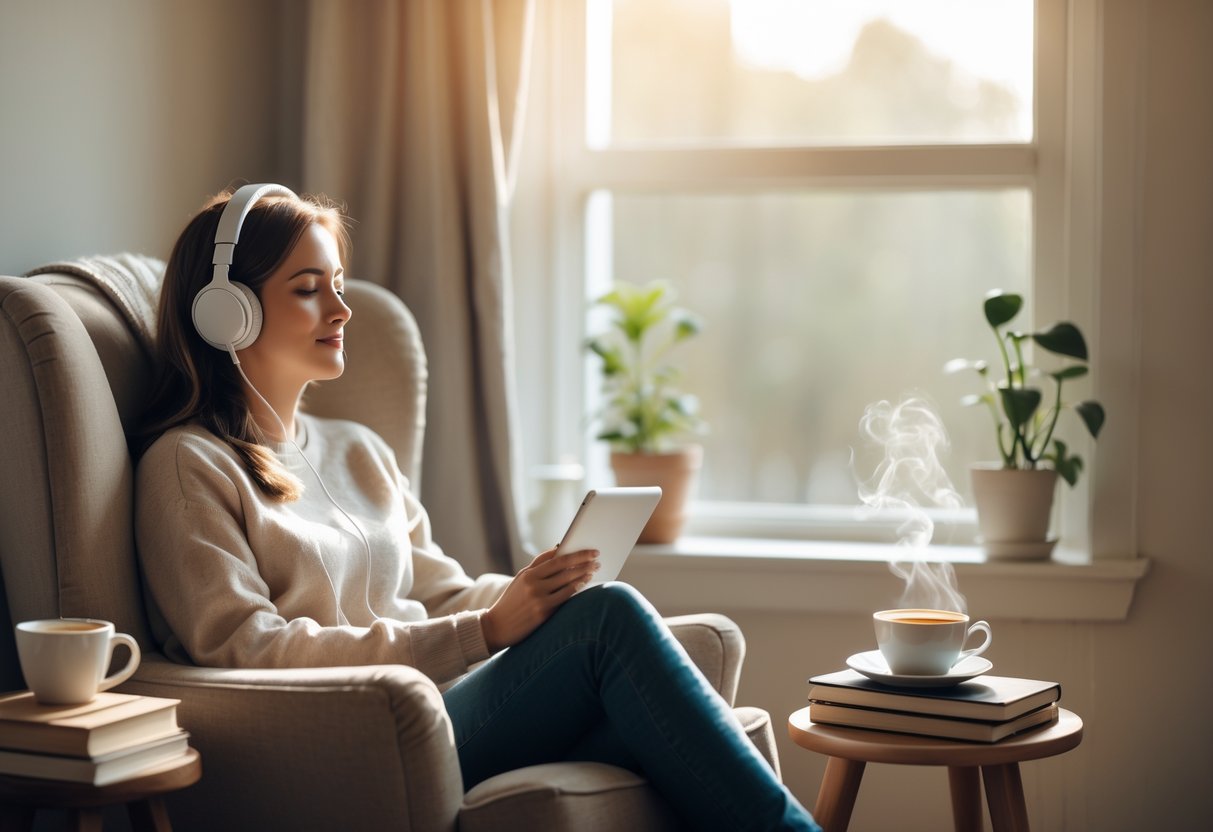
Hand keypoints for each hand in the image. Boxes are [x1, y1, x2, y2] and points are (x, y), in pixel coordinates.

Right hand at [481, 547, 598, 651]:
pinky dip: (576, 588)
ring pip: (566, 581)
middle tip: (597, 558)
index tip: (589, 550)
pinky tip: (584, 583)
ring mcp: (538, 598)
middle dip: (583, 561)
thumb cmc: (512, 601)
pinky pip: (565, 597)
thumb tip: (559, 550)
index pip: (555, 558)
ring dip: (583, 573)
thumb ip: (537, 566)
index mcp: (527, 573)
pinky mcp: (543, 612)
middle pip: (563, 567)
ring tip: (594, 569)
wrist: (496, 627)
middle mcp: (532, 583)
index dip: (575, 552)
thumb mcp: (520, 580)